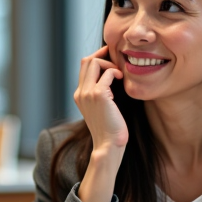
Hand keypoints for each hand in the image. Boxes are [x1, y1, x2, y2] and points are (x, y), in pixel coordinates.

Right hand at [74, 46, 127, 201]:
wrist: (108, 145)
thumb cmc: (110, 129)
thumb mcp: (102, 109)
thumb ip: (102, 93)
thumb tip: (113, 78)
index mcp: (79, 95)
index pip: (84, 67)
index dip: (98, 59)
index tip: (112, 60)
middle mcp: (80, 92)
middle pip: (86, 60)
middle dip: (102, 55)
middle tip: (117, 60)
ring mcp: (87, 93)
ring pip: (92, 62)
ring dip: (109, 63)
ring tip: (119, 73)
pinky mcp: (98, 94)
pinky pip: (107, 72)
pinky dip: (115, 71)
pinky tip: (122, 79)